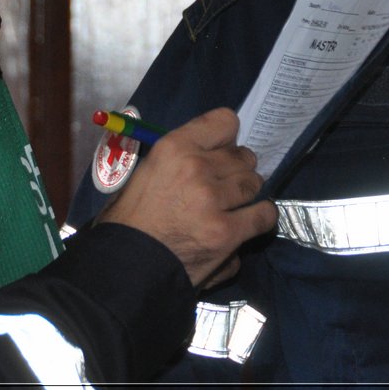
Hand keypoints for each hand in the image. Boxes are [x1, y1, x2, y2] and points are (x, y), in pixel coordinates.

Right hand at [97, 107, 277, 287]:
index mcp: (173, 148)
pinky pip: (263, 216)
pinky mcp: (227, 233)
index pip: (225, 122)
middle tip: (227, 185)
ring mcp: (214, 200)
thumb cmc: (128, 221)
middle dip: (238, 170)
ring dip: (247, 195)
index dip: (227, 138)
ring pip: (254, 184)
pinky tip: (250, 223)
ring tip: (236, 205)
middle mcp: (197, 168)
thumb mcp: (145, 173)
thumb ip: (178, 160)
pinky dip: (260, 219)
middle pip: (243, 157)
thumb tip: (210, 157)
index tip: (223, 151)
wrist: (125, 268)